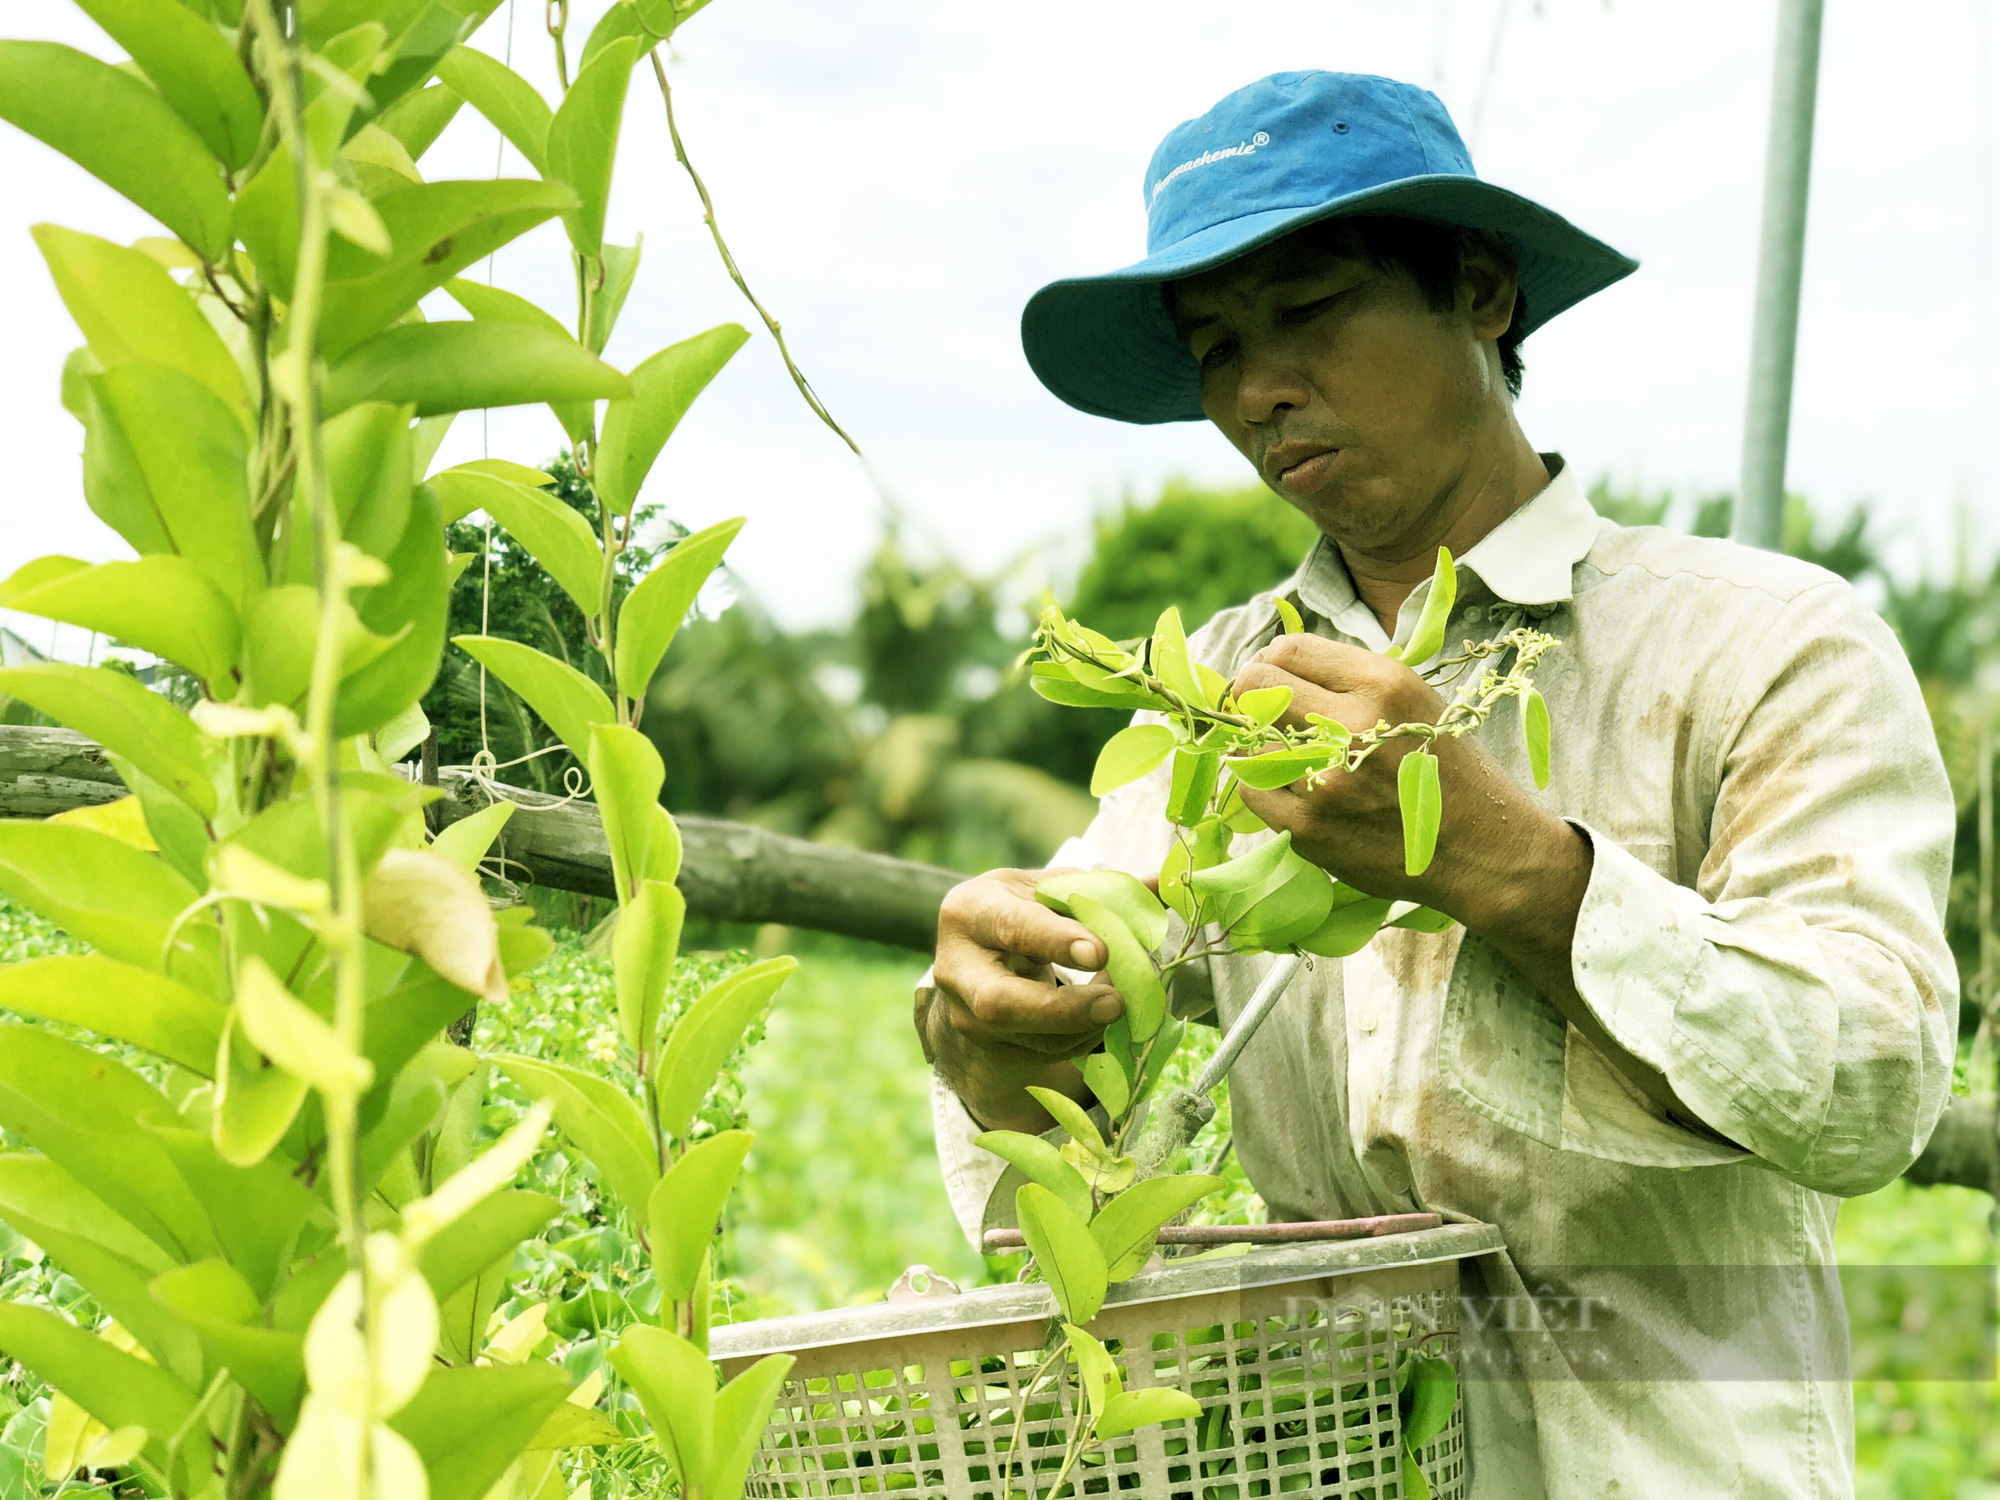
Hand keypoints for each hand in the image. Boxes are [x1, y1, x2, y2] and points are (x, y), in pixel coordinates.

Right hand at [918, 868, 1122, 1132]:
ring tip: (1122, 1000)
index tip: (1101, 953)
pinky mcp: (989, 1047)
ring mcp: (967, 1016)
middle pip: (1001, 1004)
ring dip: (1086, 1026)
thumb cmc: (1021, 909)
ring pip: (1028, 1039)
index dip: (1056, 940)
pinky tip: (1104, 1018)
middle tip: (1116, 1003)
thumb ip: (1103, 889)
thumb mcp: (1050, 889)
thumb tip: (1167, 885)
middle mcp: (957, 968)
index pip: (1012, 927)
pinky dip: (1083, 1037)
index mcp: (971, 911)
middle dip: (1063, 1009)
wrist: (979, 952)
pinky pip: (1043, 1054)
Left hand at [1230, 634, 1577, 927]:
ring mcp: (1327, 781)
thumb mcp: (1417, 703)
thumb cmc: (1450, 773)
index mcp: (1383, 684)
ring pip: (1249, 742)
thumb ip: (1352, 681)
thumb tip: (1276, 667)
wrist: (1484, 854)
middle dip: (1253, 696)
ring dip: (1263, 747)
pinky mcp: (1309, 828)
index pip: (1287, 650)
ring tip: (1296, 760)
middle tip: (1266, 715)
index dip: (1269, 661)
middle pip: (1256, 686)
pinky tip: (1298, 792)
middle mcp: (1353, 726)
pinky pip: (1253, 791)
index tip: (1272, 678)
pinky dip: (1268, 789)